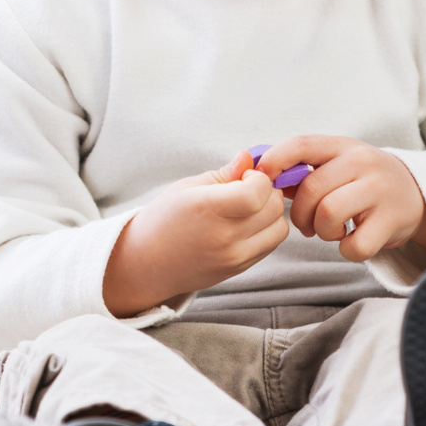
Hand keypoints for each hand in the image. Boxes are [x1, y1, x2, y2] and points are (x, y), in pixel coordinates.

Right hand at [104, 152, 290, 315]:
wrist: (146, 264)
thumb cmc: (164, 219)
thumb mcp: (187, 188)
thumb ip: (224, 173)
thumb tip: (248, 157)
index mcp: (208, 209)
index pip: (258, 192)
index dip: (259, 178)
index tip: (244, 176)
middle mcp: (224, 237)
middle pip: (274, 207)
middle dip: (268, 191)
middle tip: (247, 188)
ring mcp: (234, 257)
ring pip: (279, 228)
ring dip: (271, 213)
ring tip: (248, 208)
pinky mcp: (239, 268)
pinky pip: (270, 245)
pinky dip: (266, 230)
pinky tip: (245, 224)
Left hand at [254, 136, 425, 263]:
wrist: (416, 193)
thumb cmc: (363, 181)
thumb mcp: (339, 164)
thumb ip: (304, 169)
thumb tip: (259, 179)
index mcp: (343, 146)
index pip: (301, 145)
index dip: (274, 162)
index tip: (262, 181)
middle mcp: (363, 162)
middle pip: (311, 189)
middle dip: (299, 214)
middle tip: (306, 224)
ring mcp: (379, 190)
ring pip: (329, 215)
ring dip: (322, 232)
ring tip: (331, 231)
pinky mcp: (391, 221)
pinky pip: (354, 244)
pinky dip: (346, 249)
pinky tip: (351, 240)